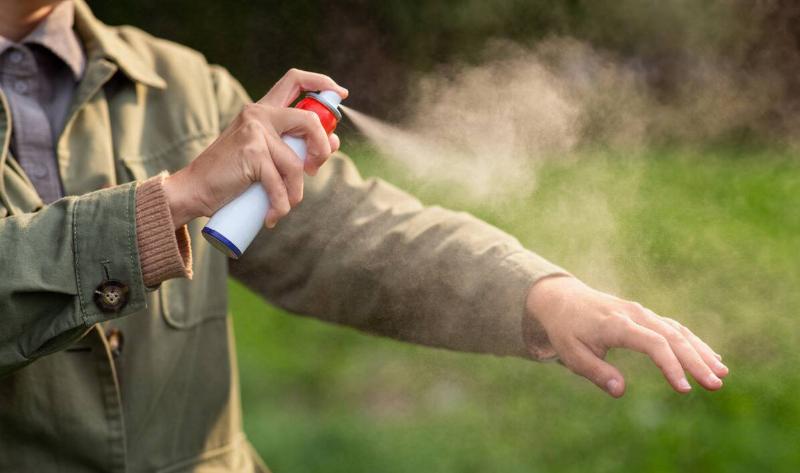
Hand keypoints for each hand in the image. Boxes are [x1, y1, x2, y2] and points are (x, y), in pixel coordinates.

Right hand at [163, 69, 347, 228]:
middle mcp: (258, 114)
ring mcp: (255, 132)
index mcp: (262, 110)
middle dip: (321, 147)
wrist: (194, 189)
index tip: (340, 94)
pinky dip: (281, 205)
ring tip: (285, 205)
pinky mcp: (252, 154)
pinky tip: (273, 216)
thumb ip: (292, 146)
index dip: (322, 83)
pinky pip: (281, 183)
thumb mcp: (264, 154)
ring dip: (296, 192)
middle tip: (315, 168)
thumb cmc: (230, 175)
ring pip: (296, 163)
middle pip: (309, 120)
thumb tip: (332, 142)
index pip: (295, 80)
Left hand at [524, 276, 728, 397]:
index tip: (684, 389)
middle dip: (696, 361)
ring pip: (678, 330)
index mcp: (616, 324)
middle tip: (716, 385)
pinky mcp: (646, 316)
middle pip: (672, 336)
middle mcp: (635, 315)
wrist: (562, 299)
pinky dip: (694, 342)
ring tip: (722, 374)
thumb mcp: (571, 353)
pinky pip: (674, 328)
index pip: (653, 343)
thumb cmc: (566, 330)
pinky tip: (711, 358)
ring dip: (701, 352)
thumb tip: (620, 391)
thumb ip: (595, 372)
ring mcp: (642, 313)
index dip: (671, 366)